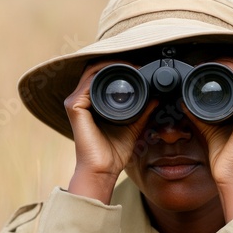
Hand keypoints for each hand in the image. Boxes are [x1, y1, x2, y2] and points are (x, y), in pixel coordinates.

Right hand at [64, 61, 156, 202]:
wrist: (103, 169)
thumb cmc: (114, 152)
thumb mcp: (134, 126)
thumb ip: (144, 111)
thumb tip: (156, 97)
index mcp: (91, 103)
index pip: (102, 76)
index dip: (120, 67)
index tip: (140, 67)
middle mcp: (81, 100)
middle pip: (96, 70)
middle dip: (117, 62)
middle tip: (138, 63)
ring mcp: (76, 102)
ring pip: (92, 72)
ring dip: (112, 65)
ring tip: (132, 65)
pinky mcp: (75, 107)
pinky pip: (88, 83)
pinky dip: (104, 75)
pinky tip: (119, 75)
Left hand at [186, 58, 232, 220]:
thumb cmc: (226, 162)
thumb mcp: (214, 130)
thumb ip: (202, 114)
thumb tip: (184, 99)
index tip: (211, 64)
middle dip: (230, 62)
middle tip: (207, 61)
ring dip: (230, 66)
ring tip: (209, 65)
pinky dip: (232, 76)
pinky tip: (217, 73)